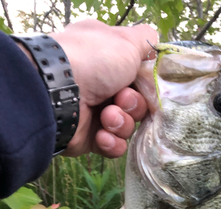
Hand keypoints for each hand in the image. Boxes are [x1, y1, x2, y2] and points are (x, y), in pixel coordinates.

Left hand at [50, 20, 157, 157]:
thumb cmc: (93, 61)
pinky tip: (102, 134)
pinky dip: (111, 142)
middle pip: (137, 105)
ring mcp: (94, 113)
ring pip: (127, 126)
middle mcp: (101, 86)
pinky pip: (115, 147)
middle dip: (133, 105)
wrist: (56, 93)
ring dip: (120, 123)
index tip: (146, 84)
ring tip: (106, 117)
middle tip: (120, 98)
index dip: (145, 84)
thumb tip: (154, 46)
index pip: (138, 78)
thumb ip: (145, 41)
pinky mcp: (90, 138)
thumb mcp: (126, 41)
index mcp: (108, 61)